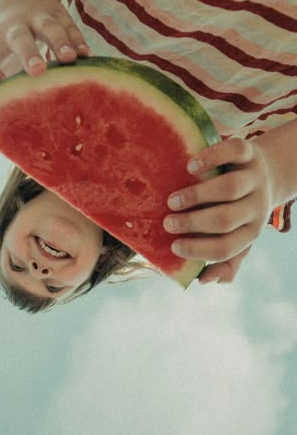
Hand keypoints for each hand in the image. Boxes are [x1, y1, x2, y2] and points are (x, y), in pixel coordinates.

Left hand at [0, 0, 88, 103]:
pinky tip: (86, 55)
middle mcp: (15, 29)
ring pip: (49, 28)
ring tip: (68, 59)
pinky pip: (69, 26)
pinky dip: (77, 40)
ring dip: (59, 42)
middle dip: (29, 54)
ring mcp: (38, 19)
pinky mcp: (59, 14)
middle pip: (20, 39)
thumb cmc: (7, 43)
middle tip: (37, 71)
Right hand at [163, 137, 272, 283]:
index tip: (173, 247)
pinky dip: (212, 158)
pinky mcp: (249, 152)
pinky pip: (234, 152)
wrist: (266, 173)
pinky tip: (190, 166)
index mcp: (250, 232)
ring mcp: (254, 178)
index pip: (225, 248)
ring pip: (229, 188)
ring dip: (197, 195)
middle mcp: (256, 206)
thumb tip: (203, 281)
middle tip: (168, 223)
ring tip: (172, 200)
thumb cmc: (240, 212)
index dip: (198, 250)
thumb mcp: (238, 239)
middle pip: (225, 219)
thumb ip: (225, 263)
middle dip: (193, 223)